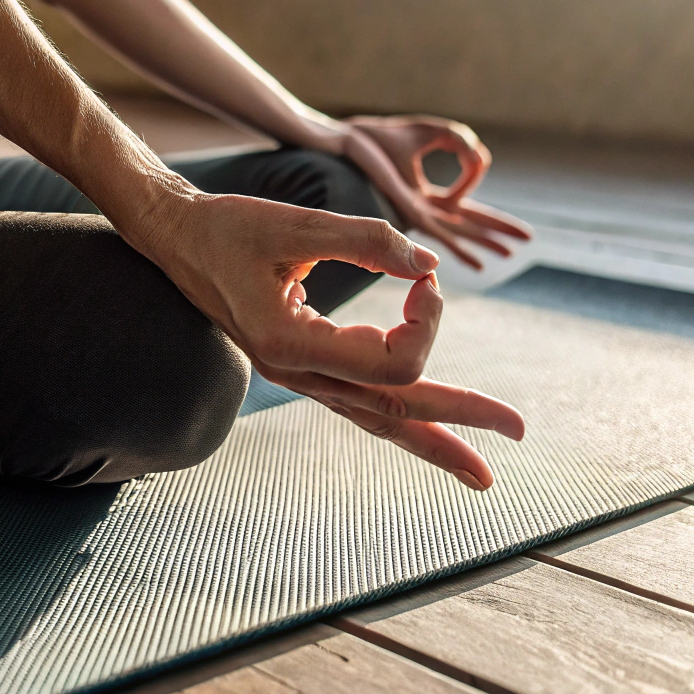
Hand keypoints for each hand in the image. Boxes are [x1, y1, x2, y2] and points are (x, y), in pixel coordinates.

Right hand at [150, 192, 523, 488]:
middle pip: (393, 408)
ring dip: (431, 437)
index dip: (426, 321)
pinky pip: (356, 401)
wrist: (175, 238)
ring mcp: (294, 374)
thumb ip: (365, 241)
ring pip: (374, 417)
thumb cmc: (225, 227)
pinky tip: (420, 424)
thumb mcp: (293, 225)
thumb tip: (427, 266)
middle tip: (518, 431)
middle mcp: (294, 372)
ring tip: (478, 468)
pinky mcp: (297, 362)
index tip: (426, 275)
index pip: (389, 361)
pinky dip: (396, 414)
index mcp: (288, 344)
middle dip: (459, 420)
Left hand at [337, 115, 532, 269]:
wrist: (348, 141)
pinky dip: (463, 248)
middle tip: (527, 241)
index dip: (477, 178)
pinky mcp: (409, 213)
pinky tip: (479, 264)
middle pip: (468, 223)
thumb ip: (465, 145)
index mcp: (425, 195)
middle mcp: (423, 210)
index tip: (471, 156)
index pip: (465, 204)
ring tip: (513, 255)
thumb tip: (481, 165)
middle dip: (497, 231)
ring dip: (487, 243)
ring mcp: (416, 215)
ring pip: (460, 232)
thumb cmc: (382, 137)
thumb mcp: (436, 133)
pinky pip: (441, 234)